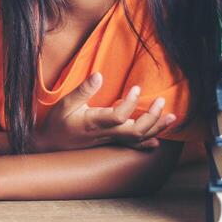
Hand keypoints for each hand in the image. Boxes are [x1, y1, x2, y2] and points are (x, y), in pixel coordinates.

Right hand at [33, 72, 175, 151]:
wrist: (50, 146)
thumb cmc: (57, 124)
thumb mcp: (65, 104)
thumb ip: (83, 90)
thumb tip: (99, 75)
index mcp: (94, 122)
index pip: (118, 116)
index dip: (130, 103)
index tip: (136, 88)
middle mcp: (105, 133)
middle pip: (136, 131)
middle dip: (152, 117)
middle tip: (161, 101)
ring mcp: (109, 140)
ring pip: (138, 138)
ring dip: (156, 128)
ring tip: (171, 117)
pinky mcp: (110, 143)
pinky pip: (132, 146)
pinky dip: (148, 143)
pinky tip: (158, 139)